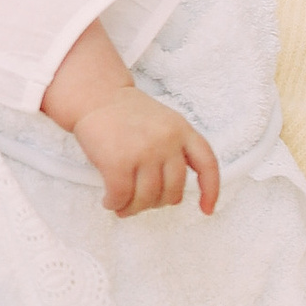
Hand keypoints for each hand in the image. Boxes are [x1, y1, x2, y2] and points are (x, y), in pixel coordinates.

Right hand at [70, 87, 219, 219]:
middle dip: (158, 203)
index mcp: (182, 130)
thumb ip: (175, 150)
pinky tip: (110, 201)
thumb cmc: (125, 113)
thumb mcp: (164, 123)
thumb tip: (174, 192)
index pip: (207, 165)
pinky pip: (121, 196)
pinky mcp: (118, 162)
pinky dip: (115, 204)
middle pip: (173, 190)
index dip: (210, 191)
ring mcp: (143, 151)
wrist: (95, 96)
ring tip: (124, 206)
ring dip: (134, 208)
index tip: (207, 209)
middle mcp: (167, 141)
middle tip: (143, 202)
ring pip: (147, 198)